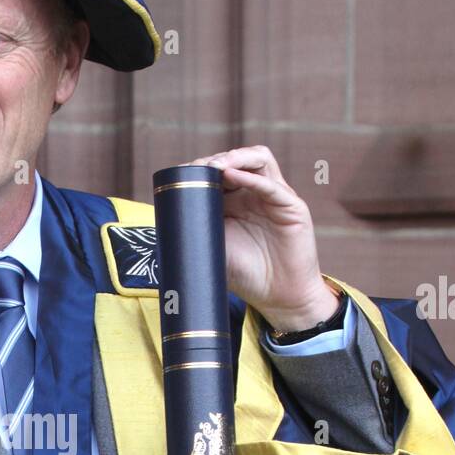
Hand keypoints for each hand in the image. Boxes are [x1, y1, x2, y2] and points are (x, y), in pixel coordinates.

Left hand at [188, 144, 338, 332]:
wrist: (277, 298)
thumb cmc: (245, 274)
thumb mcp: (214, 249)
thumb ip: (197, 232)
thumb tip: (162, 223)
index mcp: (235, 200)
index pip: (219, 171)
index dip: (201, 168)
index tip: (181, 175)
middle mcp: (255, 193)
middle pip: (237, 159)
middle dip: (214, 160)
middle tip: (195, 168)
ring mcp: (274, 197)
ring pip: (259, 159)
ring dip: (235, 156)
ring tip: (215, 165)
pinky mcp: (292, 207)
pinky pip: (271, 186)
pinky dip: (251, 178)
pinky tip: (233, 176)